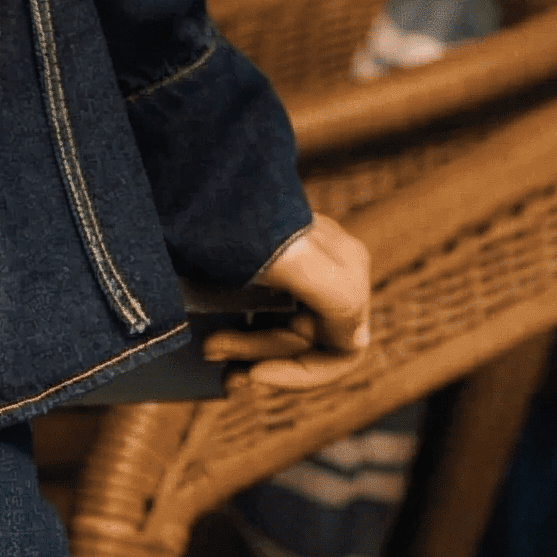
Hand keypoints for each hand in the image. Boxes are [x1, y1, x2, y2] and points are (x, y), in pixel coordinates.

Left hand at [201, 214, 372, 392]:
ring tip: (207, 348)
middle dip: (257, 355)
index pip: (344, 350)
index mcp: (347, 275)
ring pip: (277, 332)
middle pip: (303, 343)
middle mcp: (327, 275)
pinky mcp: (262, 268)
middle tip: (212, 353)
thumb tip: (353, 343)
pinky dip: (240, 333)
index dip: (302, 373)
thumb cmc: (250, 225)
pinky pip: (259, 317)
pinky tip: (214, 339)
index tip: (255, 375)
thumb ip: (341, 305)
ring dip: (243, 347)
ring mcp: (294, 272)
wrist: (203, 181)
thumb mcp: (303, 266)